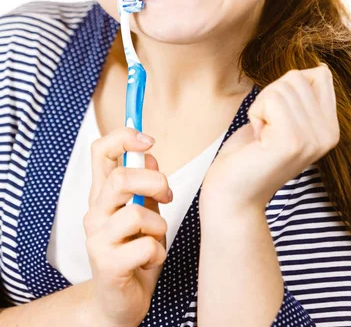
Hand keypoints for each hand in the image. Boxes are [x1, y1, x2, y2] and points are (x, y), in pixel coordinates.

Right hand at [83, 127, 171, 326]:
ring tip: (154, 239)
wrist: (119, 302)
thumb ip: (145, 185)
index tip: (147, 140)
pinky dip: (159, 253)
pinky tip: (150, 261)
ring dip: (159, 225)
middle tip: (167, 196)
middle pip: (121, 178)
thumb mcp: (145, 212)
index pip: (101, 151)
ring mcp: (97, 239)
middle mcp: (94, 212)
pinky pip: (147, 247)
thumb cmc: (135, 251)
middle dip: (155, 182)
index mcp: (103, 194)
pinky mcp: (107, 265)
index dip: (123, 137)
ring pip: (137, 213)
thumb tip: (148, 155)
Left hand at [200, 64, 339, 213]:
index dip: (287, 87)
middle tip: (265, 130)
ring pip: (283, 86)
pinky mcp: (292, 141)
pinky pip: (272, 99)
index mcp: (331, 128)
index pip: (320, 74)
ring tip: (261, 136)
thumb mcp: (284, 119)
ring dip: (261, 107)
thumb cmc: (250, 153)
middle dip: (270, 97)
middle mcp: (329, 135)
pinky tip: (258, 139)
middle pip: (297, 77)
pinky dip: (256, 113)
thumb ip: (303, 97)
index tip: (277, 117)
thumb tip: (321, 68)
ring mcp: (312, 139)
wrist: (232, 194)